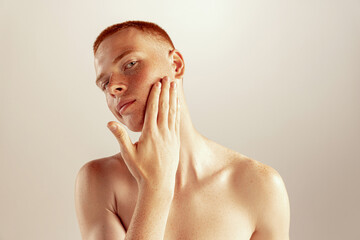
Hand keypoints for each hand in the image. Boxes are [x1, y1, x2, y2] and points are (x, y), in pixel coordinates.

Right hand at [107, 76, 179, 191]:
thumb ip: (120, 136)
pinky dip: (176, 110)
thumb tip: (109, 123)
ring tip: (174, 85)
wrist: (159, 185)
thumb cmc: (141, 170)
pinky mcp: (175, 141)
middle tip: (167, 77)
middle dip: (166, 91)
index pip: (153, 109)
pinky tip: (177, 103)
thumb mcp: (127, 154)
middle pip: (164, 107)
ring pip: (172, 112)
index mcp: (150, 134)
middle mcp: (162, 133)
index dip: (155, 94)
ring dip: (173, 97)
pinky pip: (176, 121)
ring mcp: (171, 136)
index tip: (157, 82)